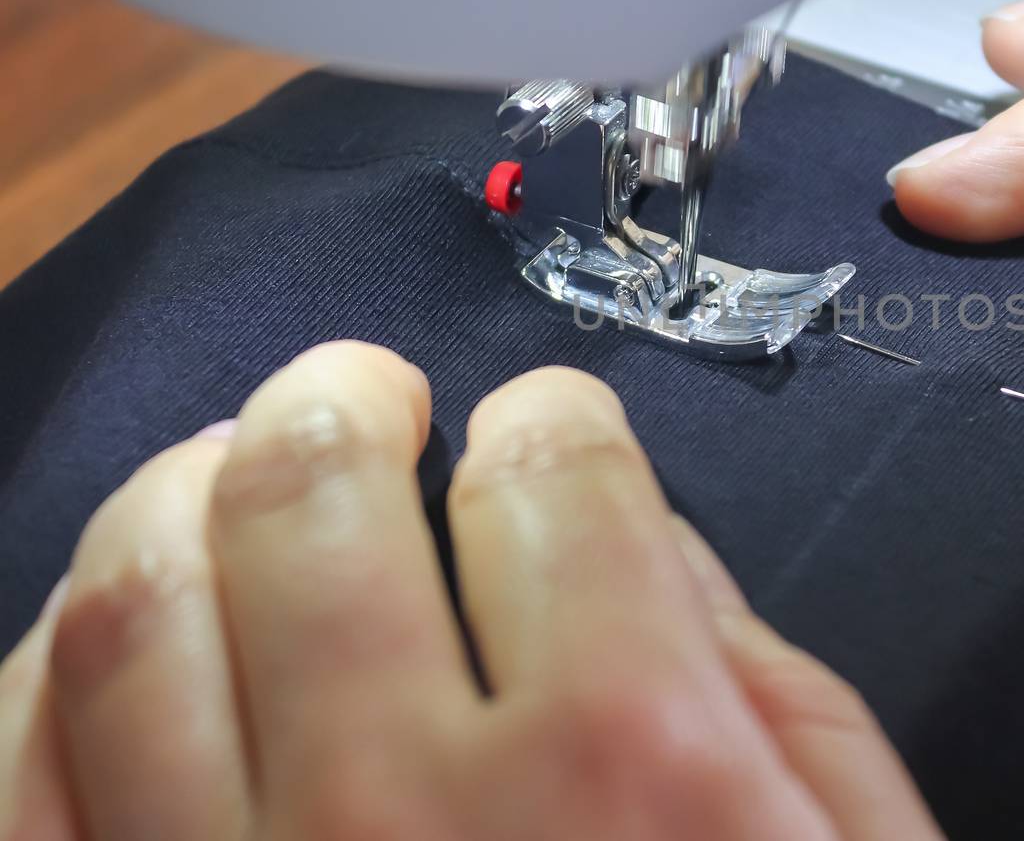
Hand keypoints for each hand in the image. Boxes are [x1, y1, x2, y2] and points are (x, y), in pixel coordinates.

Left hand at [0, 342, 939, 840]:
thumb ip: (775, 688)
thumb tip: (642, 532)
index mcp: (636, 767)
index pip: (554, 473)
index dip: (556, 423)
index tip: (550, 433)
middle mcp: (415, 816)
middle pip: (313, 498)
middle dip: (340, 404)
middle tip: (361, 396)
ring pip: (128, 618)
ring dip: (171, 495)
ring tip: (221, 471)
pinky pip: (20, 791)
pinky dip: (42, 678)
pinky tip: (109, 637)